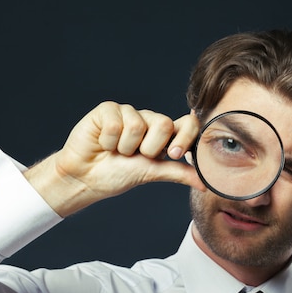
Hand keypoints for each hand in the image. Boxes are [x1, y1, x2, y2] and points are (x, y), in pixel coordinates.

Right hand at [25, 102, 203, 215]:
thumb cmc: (118, 174)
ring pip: (138, 126)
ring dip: (125, 147)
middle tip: (134, 156)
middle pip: (164, 125)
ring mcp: (129, 112)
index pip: (187, 124)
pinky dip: (108, 141)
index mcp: (164, 134)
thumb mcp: (152, 173)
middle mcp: (149, 120)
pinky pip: (116, 124)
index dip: (185, 137)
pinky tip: (103, 143)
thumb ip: (179, 172)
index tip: (173, 154)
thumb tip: (205, 182)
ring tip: (116, 150)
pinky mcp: (108, 109)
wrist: (86, 177)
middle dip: (148, 149)